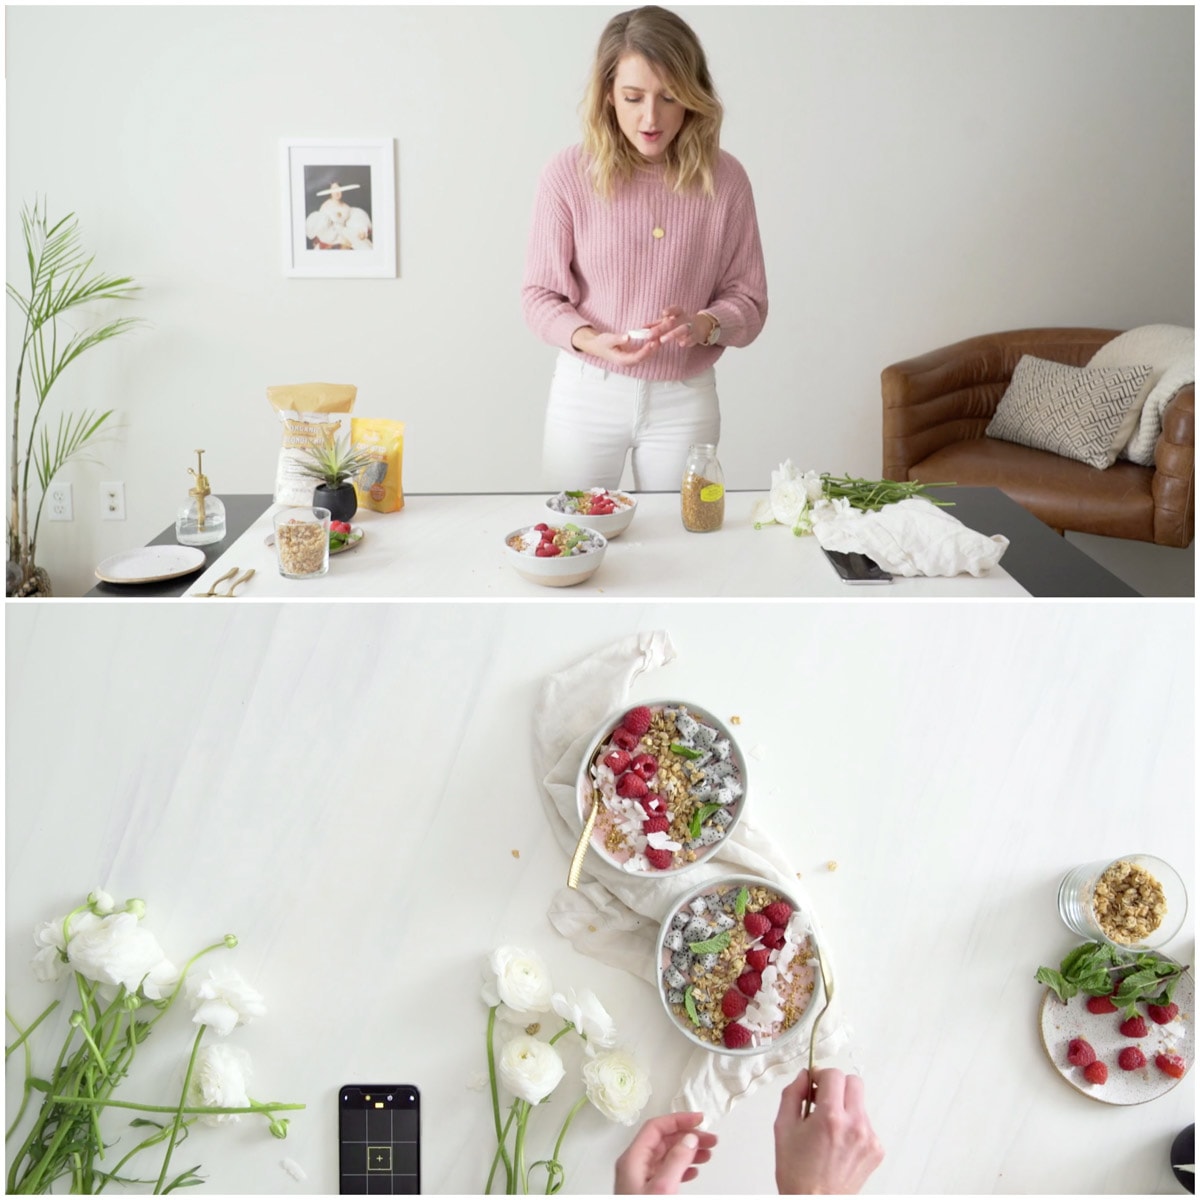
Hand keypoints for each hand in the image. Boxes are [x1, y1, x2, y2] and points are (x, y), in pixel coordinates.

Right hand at [571, 325, 659, 365]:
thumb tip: (627, 337)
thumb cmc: (602, 343)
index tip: (653, 342)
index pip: (637, 357)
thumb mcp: (608, 339)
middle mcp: (629, 362)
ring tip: (662, 335)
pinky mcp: (635, 355)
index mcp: (623, 360)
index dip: (646, 350)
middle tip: (662, 337)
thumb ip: (618, 338)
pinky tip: (657, 336)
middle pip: (645, 357)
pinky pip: (645, 351)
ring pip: (647, 354)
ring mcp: (633, 359)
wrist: (598, 346)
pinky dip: (651, 344)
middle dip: (654, 348)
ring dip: (655, 346)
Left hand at [614, 1111, 717, 1193]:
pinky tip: (694, 1171)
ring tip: (707, 1153)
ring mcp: (639, 1181)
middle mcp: (634, 1167)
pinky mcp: (646, 1193)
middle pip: (662, 1140)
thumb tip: (688, 1139)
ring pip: (666, 1156)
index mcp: (632, 1160)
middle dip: (687, 1136)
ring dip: (687, 1151)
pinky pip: (666, 1171)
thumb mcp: (663, 1189)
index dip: (678, 1120)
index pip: (656, 1128)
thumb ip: (676, 1162)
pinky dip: (682, 1167)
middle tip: (710, 1139)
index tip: (699, 1120)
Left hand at [647, 306, 713, 348]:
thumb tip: (642, 327)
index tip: (664, 313)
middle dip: (661, 328)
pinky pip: (692, 338)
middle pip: (673, 322)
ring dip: (672, 334)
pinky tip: (681, 344)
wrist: (700, 327)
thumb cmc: (680, 323)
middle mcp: (685, 319)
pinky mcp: (695, 336)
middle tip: (650, 335)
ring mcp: (691, 327)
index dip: (670, 310)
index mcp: (678, 313)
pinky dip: (687, 340)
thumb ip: (656, 325)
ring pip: (683, 329)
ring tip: (662, 340)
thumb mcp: (669, 322)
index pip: (675, 309)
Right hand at [773, 1068, 883, 1194]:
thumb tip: (804, 1076)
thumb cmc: (797, 1172)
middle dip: (837, 1085)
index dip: (820, 1074)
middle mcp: (854, 1125)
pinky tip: (839, 1142)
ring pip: (860, 1103)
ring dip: (845, 1106)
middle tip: (823, 1099)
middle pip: (854, 1082)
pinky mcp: (876, 1150)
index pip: (834, 1074)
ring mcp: (869, 1138)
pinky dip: (853, 1126)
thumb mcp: (783, 1127)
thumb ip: (793, 1093)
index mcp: (830, 1117)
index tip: (813, 1083)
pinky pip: (866, 1124)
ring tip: (829, 1127)